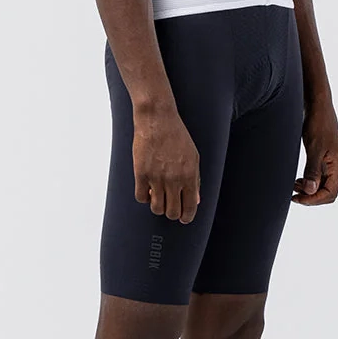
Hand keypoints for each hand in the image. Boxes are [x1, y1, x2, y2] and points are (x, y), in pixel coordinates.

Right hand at [132, 108, 200, 222]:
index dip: (187, 217)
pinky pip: (141, 197)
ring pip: (156, 208)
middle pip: (172, 212)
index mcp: (190, 175)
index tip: (184, 219)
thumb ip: (196, 180)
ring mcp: (156, 177)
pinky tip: (147, 189)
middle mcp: (174, 179)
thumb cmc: (177, 135)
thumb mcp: (193, 156)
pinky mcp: (141, 173)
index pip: (190, 207)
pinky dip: (144, 197)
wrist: (157, 119)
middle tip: (170, 208)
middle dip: (172, 213)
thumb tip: (195, 199)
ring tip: (158, 198)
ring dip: (158, 206)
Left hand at [292, 102, 337, 205]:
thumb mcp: (314, 148)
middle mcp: (336, 166)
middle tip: (293, 195)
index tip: (298, 198)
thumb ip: (313, 170)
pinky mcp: (322, 156)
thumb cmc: (318, 124)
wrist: (318, 106)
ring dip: (309, 190)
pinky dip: (308, 181)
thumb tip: (311, 191)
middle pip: (327, 191)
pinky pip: (318, 176)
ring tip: (293, 187)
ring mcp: (330, 162)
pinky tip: (297, 180)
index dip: (314, 199)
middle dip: (311, 196)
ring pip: (321, 184)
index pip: (330, 193)